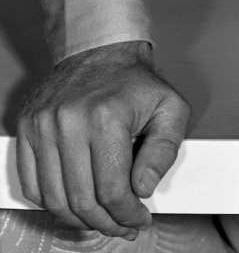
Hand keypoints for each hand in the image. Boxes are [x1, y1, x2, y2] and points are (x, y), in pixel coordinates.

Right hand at [17, 40, 190, 238]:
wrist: (101, 51)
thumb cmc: (135, 82)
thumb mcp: (170, 108)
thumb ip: (165, 150)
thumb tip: (143, 188)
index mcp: (107, 117)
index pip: (112, 189)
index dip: (127, 215)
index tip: (137, 220)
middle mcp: (70, 122)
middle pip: (81, 200)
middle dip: (105, 223)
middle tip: (121, 227)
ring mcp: (43, 126)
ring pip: (54, 199)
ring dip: (78, 220)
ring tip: (100, 219)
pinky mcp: (27, 129)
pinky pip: (33, 185)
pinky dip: (52, 203)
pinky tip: (74, 203)